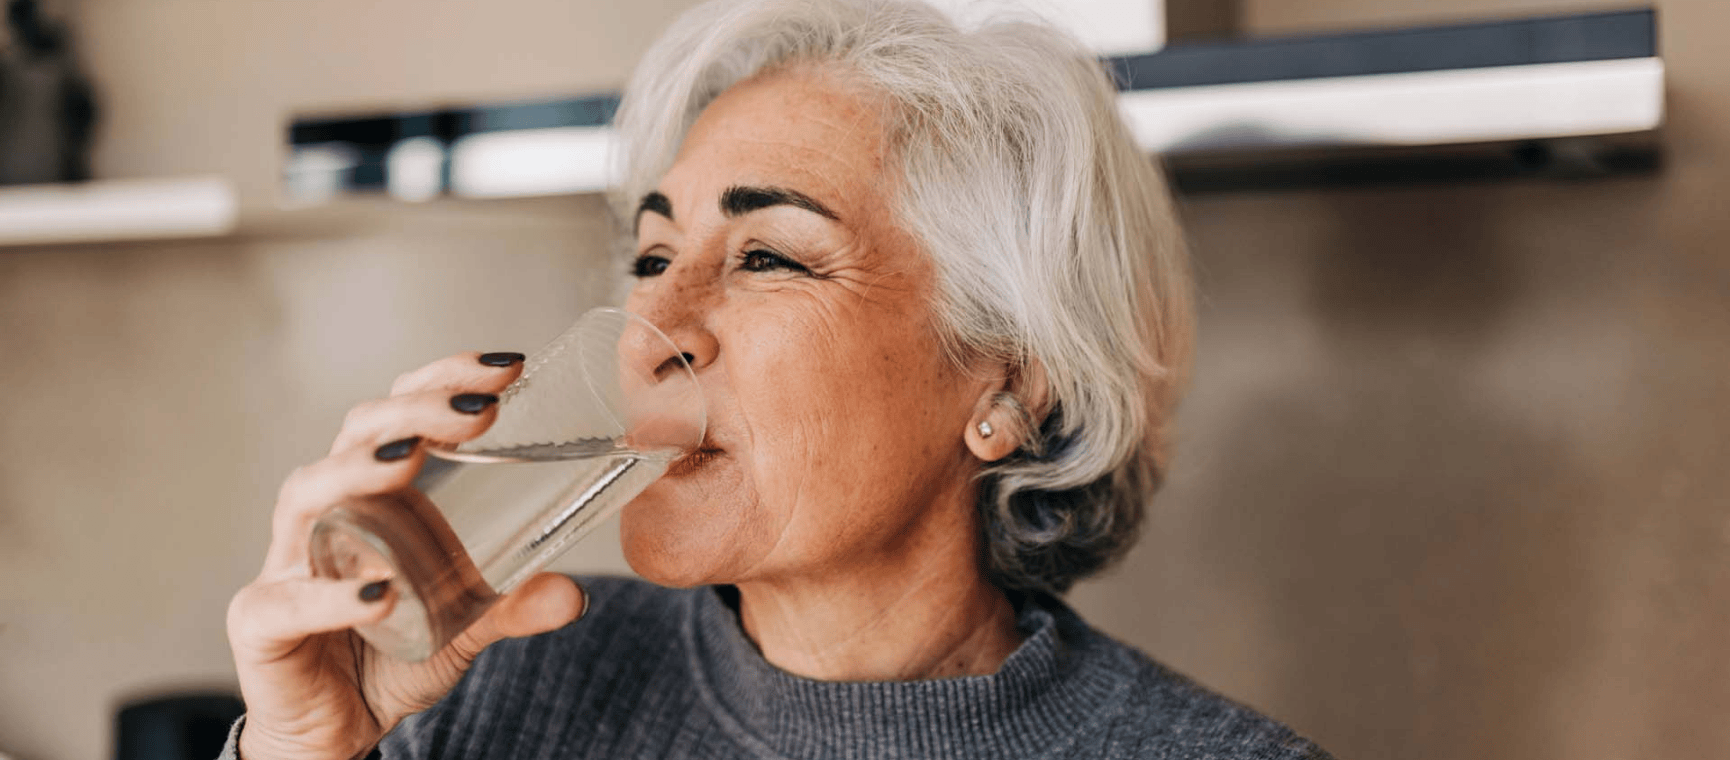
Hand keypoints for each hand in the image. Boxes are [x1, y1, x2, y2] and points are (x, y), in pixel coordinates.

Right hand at [226, 352, 586, 759]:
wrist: (333, 731)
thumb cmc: (386, 653)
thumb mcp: (464, 624)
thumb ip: (514, 604)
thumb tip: (576, 591)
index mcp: (372, 496)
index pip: (399, 415)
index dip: (443, 380)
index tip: (507, 368)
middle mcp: (324, 514)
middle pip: (355, 438)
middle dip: (414, 412)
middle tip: (478, 411)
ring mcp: (285, 565)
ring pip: (306, 496)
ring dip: (356, 471)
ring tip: (407, 461)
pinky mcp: (261, 625)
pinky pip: (290, 602)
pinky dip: (334, 595)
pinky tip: (379, 591)